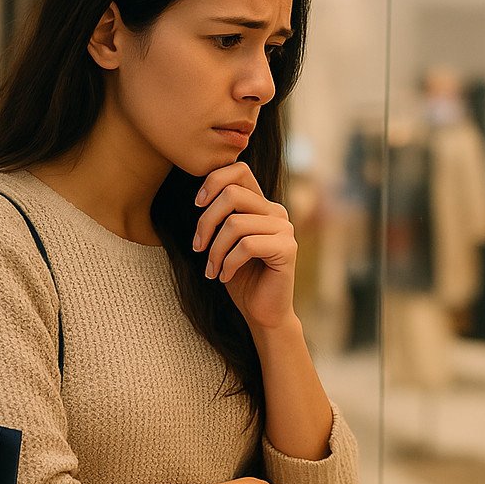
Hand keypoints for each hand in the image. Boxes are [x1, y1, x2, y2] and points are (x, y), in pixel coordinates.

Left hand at [193, 162, 296, 330]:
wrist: (262, 312)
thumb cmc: (240, 277)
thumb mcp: (224, 241)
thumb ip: (221, 215)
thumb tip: (199, 196)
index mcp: (261, 205)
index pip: (239, 170)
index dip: (213, 181)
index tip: (197, 205)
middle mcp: (276, 211)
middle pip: (232, 194)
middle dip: (206, 221)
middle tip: (197, 247)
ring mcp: (285, 229)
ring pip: (235, 223)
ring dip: (214, 250)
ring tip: (211, 269)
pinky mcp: (287, 249)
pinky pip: (246, 246)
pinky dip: (228, 262)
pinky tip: (224, 276)